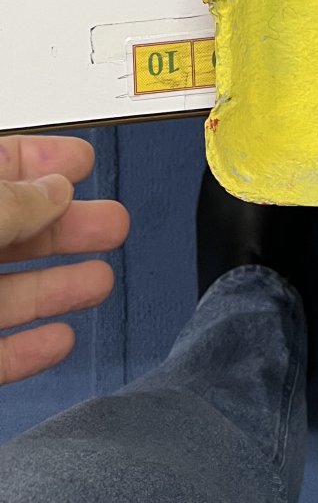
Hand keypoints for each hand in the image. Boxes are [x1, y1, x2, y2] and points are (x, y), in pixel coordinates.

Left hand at [0, 135, 129, 385]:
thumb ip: (13, 202)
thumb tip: (55, 190)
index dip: (39, 160)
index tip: (82, 160)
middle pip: (9, 231)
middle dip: (66, 227)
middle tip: (113, 223)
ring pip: (4, 295)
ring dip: (57, 287)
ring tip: (102, 280)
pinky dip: (28, 350)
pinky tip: (60, 339)